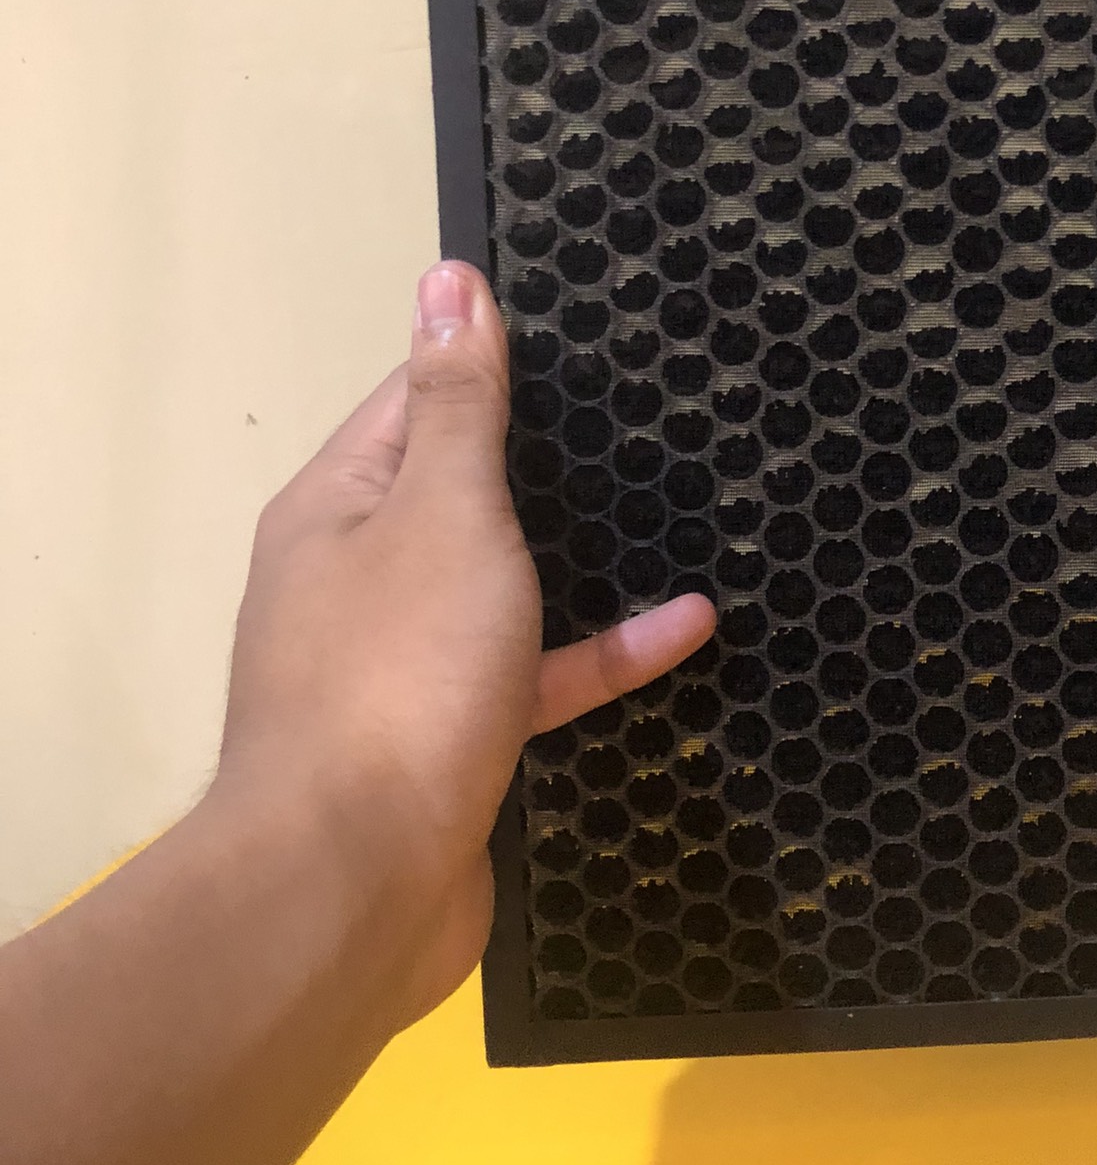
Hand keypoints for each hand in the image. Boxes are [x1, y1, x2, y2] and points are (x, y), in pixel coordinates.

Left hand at [211, 260, 713, 1027]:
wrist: (353, 885)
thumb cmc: (399, 675)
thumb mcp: (443, 513)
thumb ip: (458, 404)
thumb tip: (445, 279)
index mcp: (337, 510)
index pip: (412, 402)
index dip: (486, 361)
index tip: (582, 331)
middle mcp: (358, 578)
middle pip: (459, 494)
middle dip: (546, 459)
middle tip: (654, 411)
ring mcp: (401, 665)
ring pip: (502, 587)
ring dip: (584, 555)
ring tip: (684, 507)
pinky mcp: (449, 741)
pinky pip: (535, 673)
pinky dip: (602, 650)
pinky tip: (691, 627)